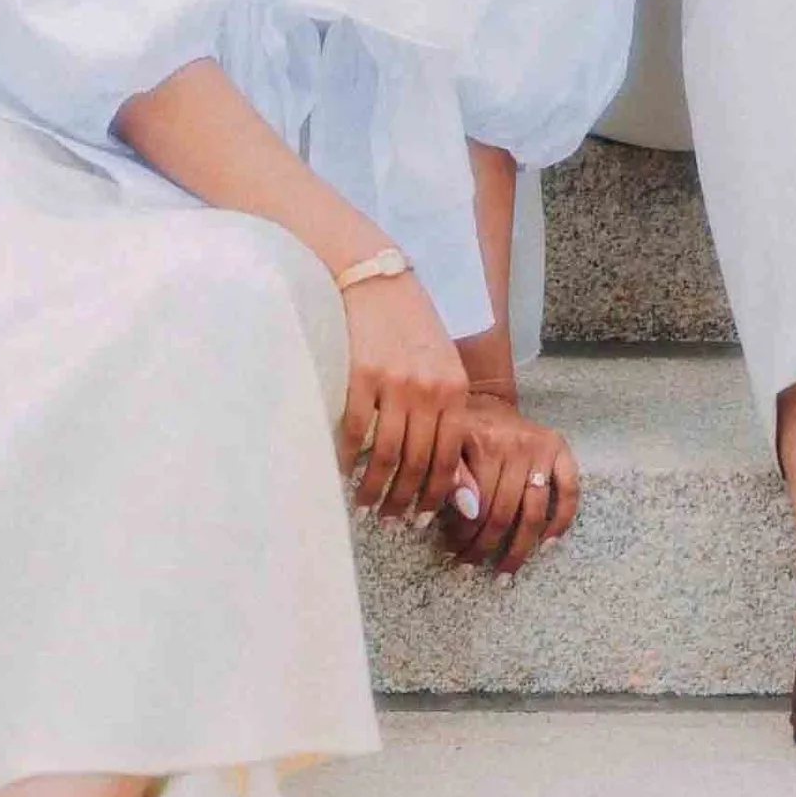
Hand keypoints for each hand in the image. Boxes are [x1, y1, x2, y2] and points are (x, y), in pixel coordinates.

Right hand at [339, 272, 469, 524]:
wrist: (378, 278)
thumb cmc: (411, 325)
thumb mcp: (443, 364)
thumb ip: (447, 413)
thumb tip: (452, 474)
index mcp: (454, 390)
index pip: (449, 458)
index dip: (435, 494)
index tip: (422, 516)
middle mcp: (429, 389)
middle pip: (418, 463)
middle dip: (404, 500)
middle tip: (390, 519)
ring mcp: (395, 382)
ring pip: (386, 454)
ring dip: (374, 487)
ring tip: (364, 504)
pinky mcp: (361, 374)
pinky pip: (352, 430)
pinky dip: (346, 458)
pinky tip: (341, 471)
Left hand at [434, 391, 580, 575]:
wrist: (487, 402)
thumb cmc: (463, 432)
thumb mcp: (448, 448)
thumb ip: (453, 478)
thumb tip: (468, 512)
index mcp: (485, 444)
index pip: (478, 504)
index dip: (465, 534)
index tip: (453, 552)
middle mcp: (517, 445)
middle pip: (504, 514)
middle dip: (485, 547)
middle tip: (471, 566)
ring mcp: (542, 448)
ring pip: (534, 513)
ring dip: (519, 549)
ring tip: (504, 573)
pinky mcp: (561, 449)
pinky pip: (569, 492)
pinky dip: (560, 521)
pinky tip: (545, 546)